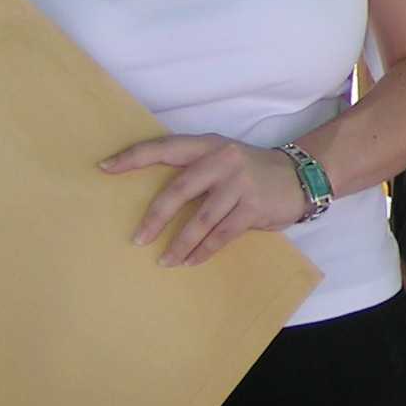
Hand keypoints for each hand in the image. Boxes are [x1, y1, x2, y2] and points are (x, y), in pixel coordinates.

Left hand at [105, 134, 308, 266]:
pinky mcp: (253, 206)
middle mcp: (223, 160)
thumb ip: (195, 170)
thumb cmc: (250, 172)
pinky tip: (191, 260)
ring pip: (201, 218)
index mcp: (209, 145)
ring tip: (165, 260)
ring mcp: (240, 183)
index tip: (105, 168)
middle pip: (180, 189)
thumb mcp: (223, 160)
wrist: (300, 176)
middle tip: (138, 239)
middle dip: (156, 217)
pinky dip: (204, 250)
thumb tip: (154, 199)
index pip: (165, 148)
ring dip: (180, 243)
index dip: (134, 157)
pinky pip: (222, 234)